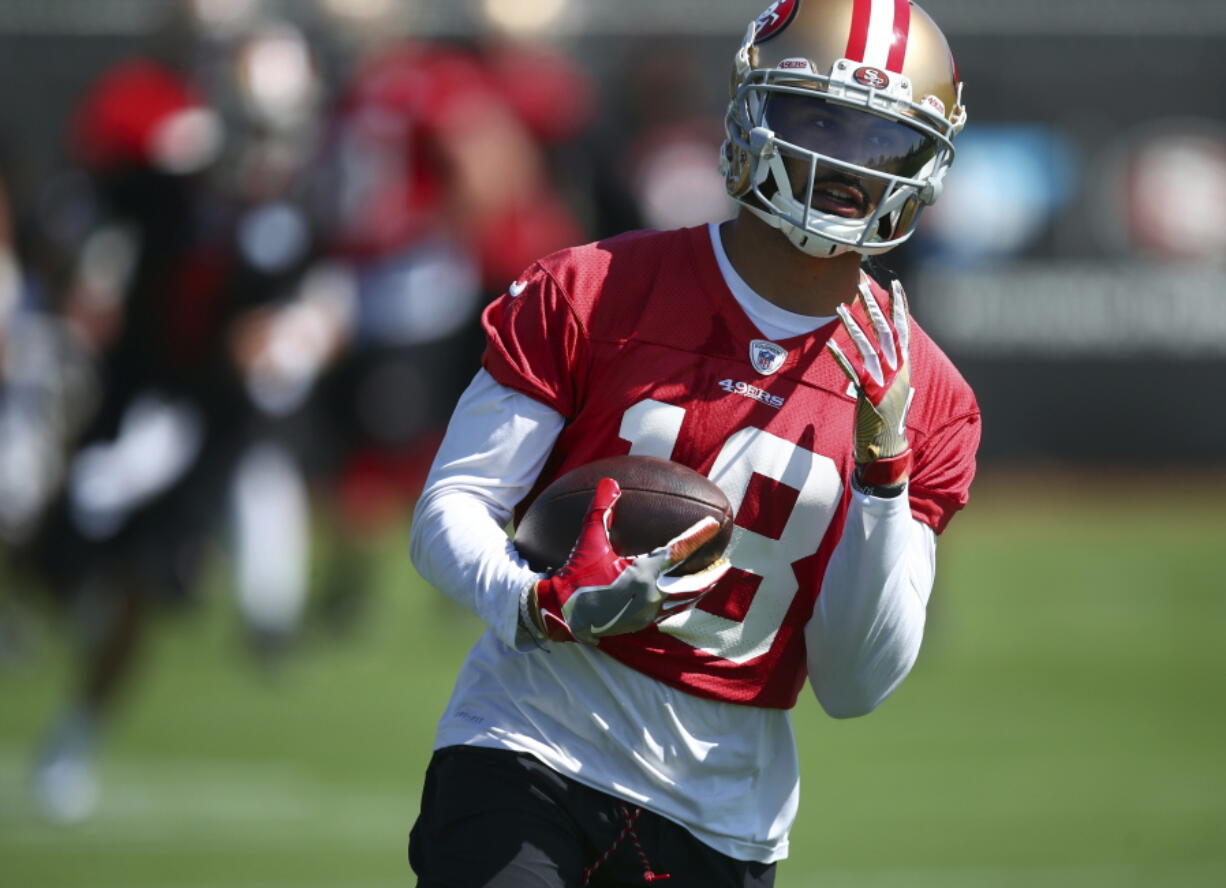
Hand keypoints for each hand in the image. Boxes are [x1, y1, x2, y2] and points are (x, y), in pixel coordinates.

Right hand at [530, 477, 730, 643]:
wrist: (562, 613)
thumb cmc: (577, 575)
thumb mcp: (588, 539)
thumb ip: (601, 509)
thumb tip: (610, 481)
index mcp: (644, 572)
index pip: (680, 550)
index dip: (699, 535)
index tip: (714, 524)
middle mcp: (652, 594)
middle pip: (693, 584)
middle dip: (712, 574)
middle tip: (725, 564)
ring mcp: (648, 613)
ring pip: (683, 602)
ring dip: (699, 591)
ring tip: (709, 582)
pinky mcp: (640, 624)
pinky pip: (668, 613)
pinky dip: (680, 603)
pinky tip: (680, 599)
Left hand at [827, 280, 913, 489]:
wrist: (890, 449)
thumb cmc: (890, 418)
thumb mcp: (897, 388)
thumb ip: (894, 368)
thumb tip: (892, 350)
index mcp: (905, 366)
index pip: (904, 329)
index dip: (900, 306)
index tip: (895, 284)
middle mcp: (897, 371)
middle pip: (885, 331)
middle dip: (873, 306)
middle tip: (861, 285)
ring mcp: (883, 382)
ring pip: (866, 347)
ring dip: (852, 326)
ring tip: (839, 307)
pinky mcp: (867, 395)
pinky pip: (851, 372)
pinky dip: (840, 358)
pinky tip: (829, 344)